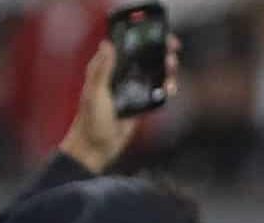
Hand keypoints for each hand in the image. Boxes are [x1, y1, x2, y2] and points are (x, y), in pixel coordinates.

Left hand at [57, 35, 180, 172]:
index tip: (154, 33)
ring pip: (152, 73)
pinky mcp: (140, 103)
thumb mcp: (95, 93)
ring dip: (165, 70)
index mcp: (106, 69)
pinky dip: (165, 88)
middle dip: (159, 51)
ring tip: (172, 70)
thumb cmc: (91, 120)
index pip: (124, 46)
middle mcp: (119, 76)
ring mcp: (131, 89)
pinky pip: (156, 91)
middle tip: (172, 50)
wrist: (97, 147)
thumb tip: (107, 44)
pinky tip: (170, 89)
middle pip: (143, 57)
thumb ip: (102, 69)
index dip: (139, 37)